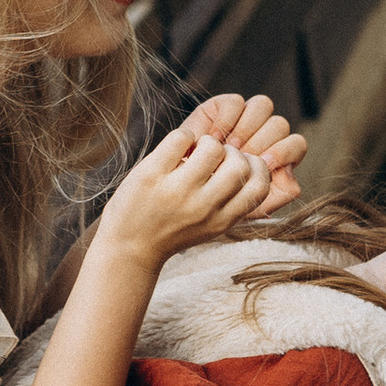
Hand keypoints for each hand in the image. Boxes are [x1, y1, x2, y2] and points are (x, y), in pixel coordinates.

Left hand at [98, 120, 282, 268]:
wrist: (127, 249)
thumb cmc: (171, 230)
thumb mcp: (209, 226)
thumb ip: (231, 204)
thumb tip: (255, 163)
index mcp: (220, 220)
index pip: (258, 186)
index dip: (256, 168)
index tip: (240, 166)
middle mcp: (202, 207)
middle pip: (239, 164)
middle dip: (231, 152)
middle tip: (215, 157)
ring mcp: (176, 191)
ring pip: (212, 146)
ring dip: (206, 141)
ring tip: (194, 152)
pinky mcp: (151, 175)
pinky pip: (181, 138)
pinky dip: (183, 136)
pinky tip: (175, 149)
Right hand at [175, 91, 306, 221]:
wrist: (173, 199)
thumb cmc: (211, 206)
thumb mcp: (248, 210)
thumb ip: (275, 196)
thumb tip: (289, 173)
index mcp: (274, 160)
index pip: (296, 144)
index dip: (284, 152)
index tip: (263, 165)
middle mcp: (260, 137)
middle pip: (280, 124)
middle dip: (262, 142)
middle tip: (240, 157)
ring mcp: (241, 120)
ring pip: (263, 106)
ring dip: (247, 128)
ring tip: (228, 148)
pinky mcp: (219, 109)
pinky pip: (236, 102)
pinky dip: (227, 119)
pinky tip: (213, 137)